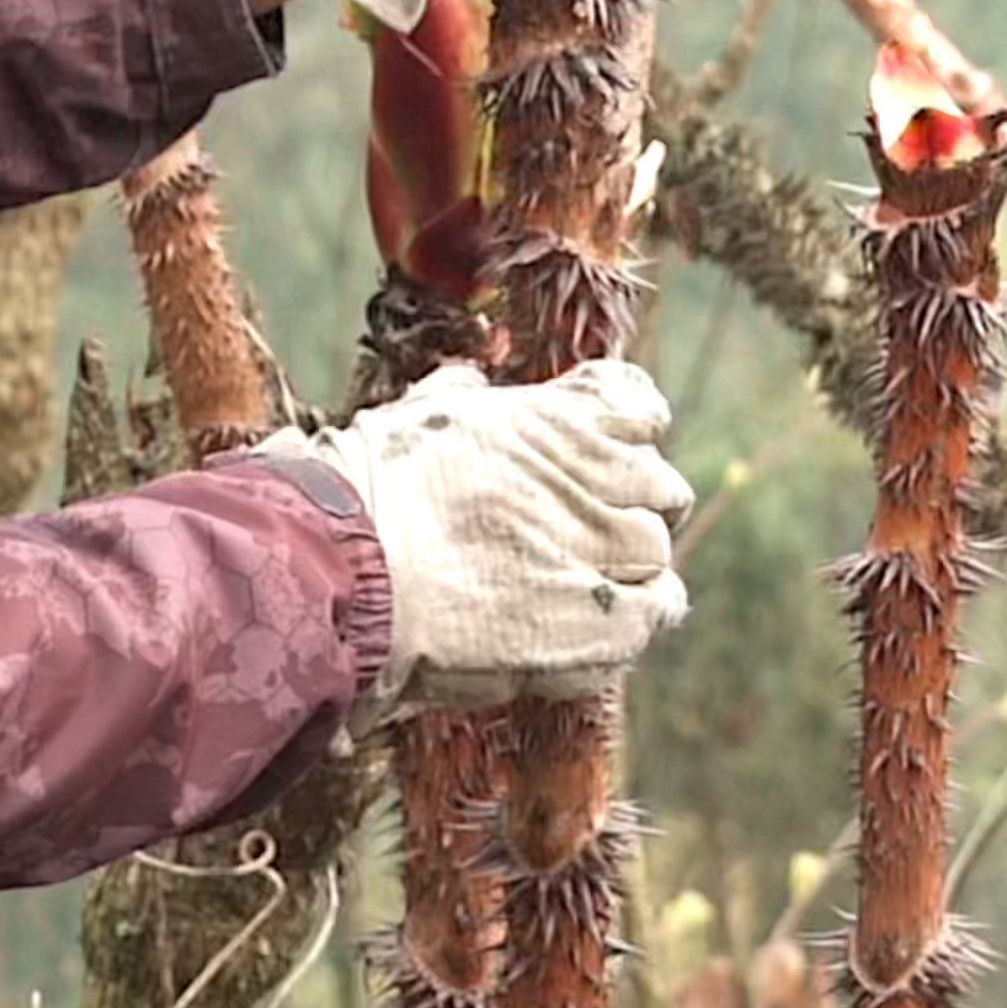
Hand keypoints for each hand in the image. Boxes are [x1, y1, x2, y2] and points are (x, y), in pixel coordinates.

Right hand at [262, 360, 692, 709]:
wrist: (348, 571)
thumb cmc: (368, 492)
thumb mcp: (416, 415)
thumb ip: (458, 395)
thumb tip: (471, 381)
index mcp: (555, 420)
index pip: (637, 406)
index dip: (632, 430)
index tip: (616, 448)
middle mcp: (593, 476)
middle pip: (658, 485)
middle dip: (635, 505)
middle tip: (594, 530)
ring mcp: (602, 547)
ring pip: (656, 549)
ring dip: (633, 565)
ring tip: (588, 585)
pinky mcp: (603, 620)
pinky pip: (657, 610)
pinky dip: (640, 616)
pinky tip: (602, 626)